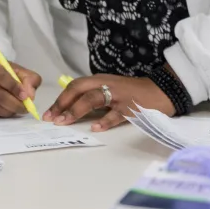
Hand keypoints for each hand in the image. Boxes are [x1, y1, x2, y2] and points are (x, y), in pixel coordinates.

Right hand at [0, 57, 41, 117]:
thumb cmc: (1, 73)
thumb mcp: (16, 70)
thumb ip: (28, 79)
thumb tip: (30, 95)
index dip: (13, 86)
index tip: (25, 96)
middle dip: (13, 103)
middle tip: (25, 108)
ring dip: (8, 111)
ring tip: (17, 110)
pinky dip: (0, 114)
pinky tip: (6, 111)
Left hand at [43, 75, 174, 131]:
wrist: (160, 90)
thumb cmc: (131, 92)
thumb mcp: (109, 88)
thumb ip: (93, 96)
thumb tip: (71, 109)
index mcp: (98, 80)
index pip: (74, 86)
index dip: (60, 99)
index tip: (49, 113)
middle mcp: (105, 84)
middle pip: (78, 89)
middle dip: (63, 103)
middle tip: (52, 118)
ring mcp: (118, 96)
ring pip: (93, 99)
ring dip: (76, 110)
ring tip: (64, 121)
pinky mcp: (130, 108)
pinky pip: (115, 115)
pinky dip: (104, 121)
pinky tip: (95, 128)